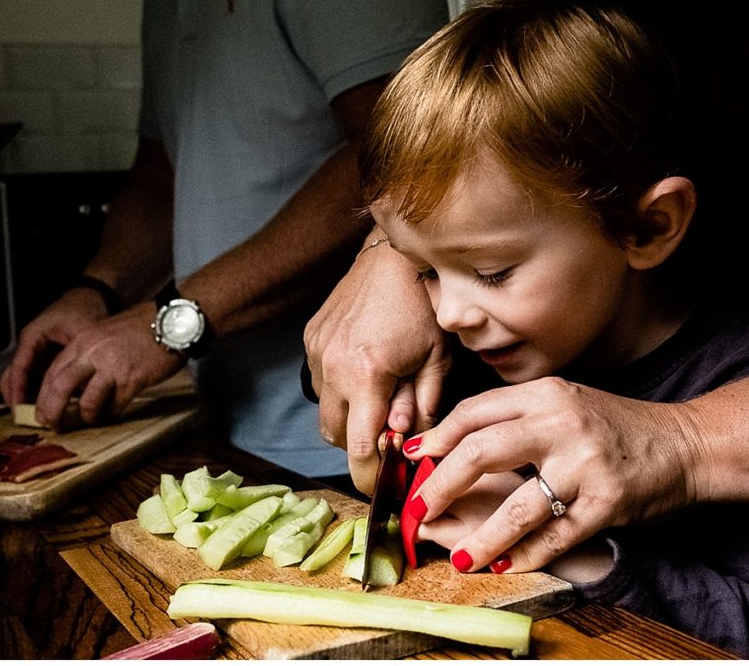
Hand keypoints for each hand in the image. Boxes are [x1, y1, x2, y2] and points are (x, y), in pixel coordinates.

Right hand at [0, 288, 109, 407]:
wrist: (93, 296)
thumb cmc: (84, 308)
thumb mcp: (83, 330)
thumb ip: (79, 356)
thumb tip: (81, 384)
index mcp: (33, 336)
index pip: (19, 367)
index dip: (18, 390)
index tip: (19, 408)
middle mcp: (31, 345)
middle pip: (13, 376)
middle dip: (17, 398)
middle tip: (27, 418)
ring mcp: (37, 352)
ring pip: (22, 379)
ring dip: (27, 397)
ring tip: (38, 416)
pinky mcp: (46, 357)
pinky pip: (36, 378)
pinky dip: (39, 391)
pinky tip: (51, 405)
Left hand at [31, 303, 186, 426]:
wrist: (172, 321)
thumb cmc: (144, 326)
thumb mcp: (106, 333)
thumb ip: (90, 353)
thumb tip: (77, 380)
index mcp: (84, 341)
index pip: (53, 372)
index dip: (44, 395)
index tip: (43, 410)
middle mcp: (93, 353)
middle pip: (60, 387)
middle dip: (52, 411)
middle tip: (52, 425)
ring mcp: (113, 367)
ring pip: (88, 402)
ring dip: (87, 416)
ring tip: (90, 420)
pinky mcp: (133, 379)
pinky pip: (115, 405)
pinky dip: (112, 413)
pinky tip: (114, 412)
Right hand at [303, 234, 450, 492]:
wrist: (393, 257)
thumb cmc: (425, 305)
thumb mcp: (437, 361)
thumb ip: (423, 407)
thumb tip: (411, 446)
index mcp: (367, 375)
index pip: (360, 448)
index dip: (370, 478)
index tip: (383, 491)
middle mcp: (333, 367)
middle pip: (338, 437)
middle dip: (362, 447)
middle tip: (391, 441)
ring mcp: (317, 352)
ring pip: (326, 412)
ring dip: (350, 419)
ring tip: (380, 402)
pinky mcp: (311, 339)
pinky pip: (320, 383)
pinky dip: (340, 391)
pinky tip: (366, 374)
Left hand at [402, 376, 697, 571]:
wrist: (685, 442)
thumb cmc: (614, 426)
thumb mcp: (563, 403)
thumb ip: (516, 418)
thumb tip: (452, 446)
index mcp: (545, 394)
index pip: (474, 413)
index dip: (437, 438)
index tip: (413, 458)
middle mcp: (561, 423)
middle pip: (482, 452)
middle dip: (441, 485)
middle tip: (418, 510)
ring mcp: (585, 464)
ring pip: (518, 506)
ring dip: (483, 537)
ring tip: (461, 558)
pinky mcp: (607, 502)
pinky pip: (556, 536)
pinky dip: (528, 555)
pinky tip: (507, 565)